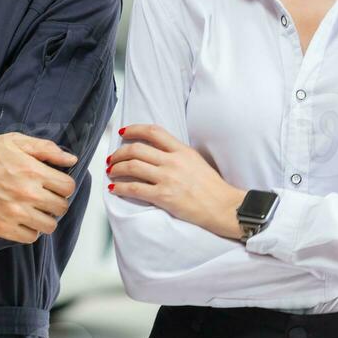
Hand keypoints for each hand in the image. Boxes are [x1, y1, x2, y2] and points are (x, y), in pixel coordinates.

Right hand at [0, 133, 77, 243]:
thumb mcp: (12, 141)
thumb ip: (44, 148)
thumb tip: (70, 159)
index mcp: (32, 170)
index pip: (68, 187)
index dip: (63, 184)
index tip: (53, 183)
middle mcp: (27, 194)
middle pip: (61, 207)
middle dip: (55, 200)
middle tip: (42, 195)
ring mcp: (14, 213)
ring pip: (49, 225)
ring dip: (44, 217)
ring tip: (33, 209)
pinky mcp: (2, 228)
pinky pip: (30, 237)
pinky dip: (29, 230)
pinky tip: (21, 218)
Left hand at [108, 124, 246, 240]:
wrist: (224, 207)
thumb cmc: (212, 187)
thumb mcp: (196, 161)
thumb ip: (177, 153)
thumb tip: (156, 151)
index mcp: (182, 150)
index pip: (153, 131)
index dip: (134, 129)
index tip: (123, 133)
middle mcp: (173, 161)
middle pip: (136, 149)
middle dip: (119, 152)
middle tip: (113, 158)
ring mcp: (168, 178)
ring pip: (132, 166)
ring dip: (116, 168)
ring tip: (112, 171)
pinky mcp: (164, 196)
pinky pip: (135, 188)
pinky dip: (120, 187)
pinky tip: (114, 188)